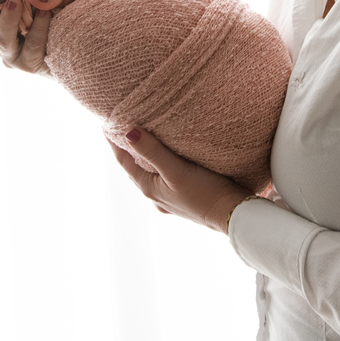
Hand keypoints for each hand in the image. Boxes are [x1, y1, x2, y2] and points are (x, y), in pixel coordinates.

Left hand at [108, 128, 256, 234]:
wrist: (233, 216)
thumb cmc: (205, 193)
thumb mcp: (176, 170)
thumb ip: (153, 151)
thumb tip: (127, 132)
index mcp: (149, 188)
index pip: (123, 161)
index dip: (114, 142)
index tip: (106, 124)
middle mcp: (156, 196)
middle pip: (135, 168)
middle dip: (128, 148)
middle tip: (123, 126)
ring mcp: (171, 199)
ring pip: (152, 174)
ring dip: (146, 157)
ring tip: (145, 139)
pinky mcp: (187, 199)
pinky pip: (167, 178)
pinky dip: (162, 165)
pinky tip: (172, 162)